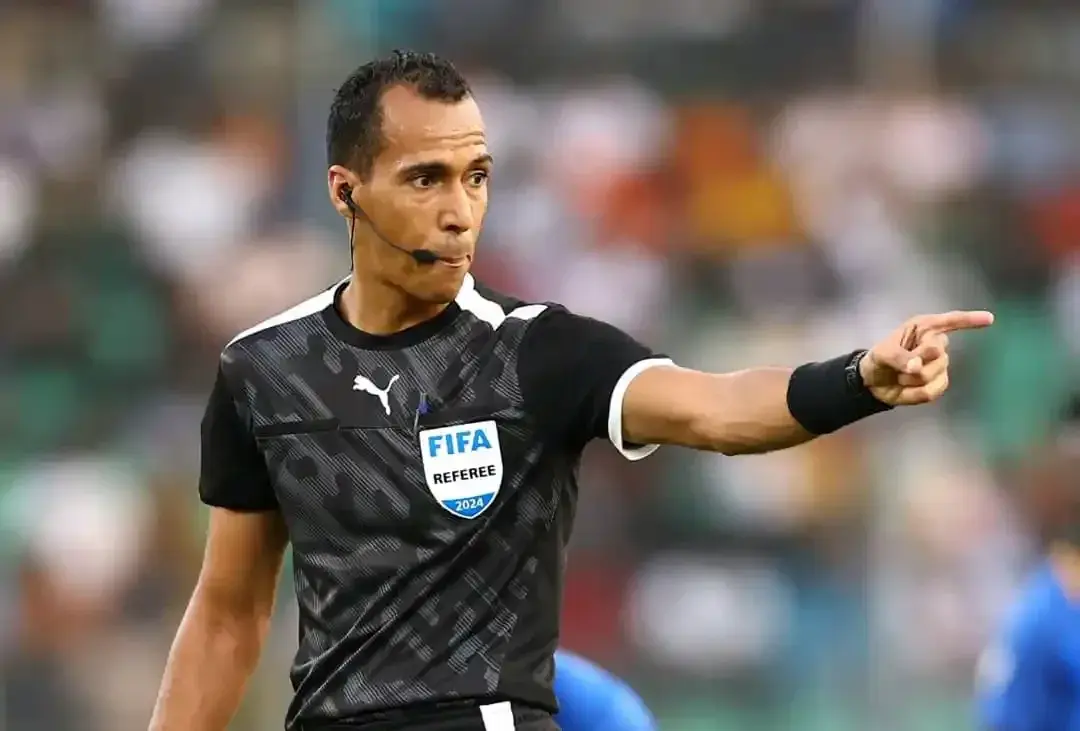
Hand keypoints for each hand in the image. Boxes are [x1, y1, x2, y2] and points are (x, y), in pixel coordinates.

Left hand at [859, 310, 994, 405]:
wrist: (873, 382)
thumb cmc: (879, 359)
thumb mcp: (882, 354)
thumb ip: (899, 357)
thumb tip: (917, 366)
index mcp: (923, 328)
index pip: (950, 321)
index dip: (969, 320)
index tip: (989, 319)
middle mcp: (935, 344)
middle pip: (937, 353)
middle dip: (916, 361)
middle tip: (898, 365)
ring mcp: (939, 365)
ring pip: (933, 374)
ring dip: (911, 379)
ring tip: (899, 376)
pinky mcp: (938, 384)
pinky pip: (932, 391)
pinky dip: (914, 393)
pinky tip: (907, 388)